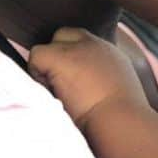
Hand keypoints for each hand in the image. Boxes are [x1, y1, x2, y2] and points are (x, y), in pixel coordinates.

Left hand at [28, 27, 148, 128]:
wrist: (120, 121)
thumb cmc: (121, 119)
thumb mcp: (120, 92)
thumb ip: (103, 80)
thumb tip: (87, 87)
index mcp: (110, 54)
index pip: (83, 41)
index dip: (70, 57)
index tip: (70, 81)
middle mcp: (95, 45)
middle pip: (64, 36)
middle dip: (57, 57)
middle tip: (59, 86)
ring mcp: (77, 48)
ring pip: (48, 47)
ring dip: (47, 68)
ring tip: (56, 93)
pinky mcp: (59, 56)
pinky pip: (36, 55)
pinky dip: (36, 73)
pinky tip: (49, 92)